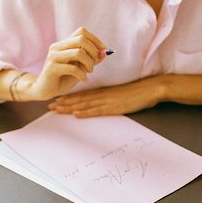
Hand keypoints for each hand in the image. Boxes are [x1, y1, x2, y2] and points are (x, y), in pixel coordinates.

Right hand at [28, 27, 106, 100]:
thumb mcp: (81, 67)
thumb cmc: (65, 77)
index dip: (95, 40)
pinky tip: (84, 80)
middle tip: (95, 63)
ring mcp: (53, 56)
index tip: (103, 51)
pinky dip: (82, 74)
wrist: (45, 90)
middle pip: (81, 39)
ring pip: (78, 52)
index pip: (81, 31)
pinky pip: (72, 68)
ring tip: (89, 71)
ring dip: (89, 63)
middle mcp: (57, 46)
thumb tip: (105, 53)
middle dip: (93, 51)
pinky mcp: (51, 68)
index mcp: (64, 43)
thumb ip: (92, 59)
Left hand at [48, 75, 164, 116]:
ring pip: (85, 104)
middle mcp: (103, 95)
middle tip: (50, 105)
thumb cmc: (138, 91)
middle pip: (80, 99)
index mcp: (104, 91)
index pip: (83, 94)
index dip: (69, 97)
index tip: (57, 100)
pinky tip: (77, 114)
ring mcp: (108, 101)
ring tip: (57, 109)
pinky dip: (86, 112)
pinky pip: (98, 110)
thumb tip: (102, 102)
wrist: (151, 88)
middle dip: (64, 102)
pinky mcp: (115, 107)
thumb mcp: (121, 93)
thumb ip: (110, 96)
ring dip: (70, 107)